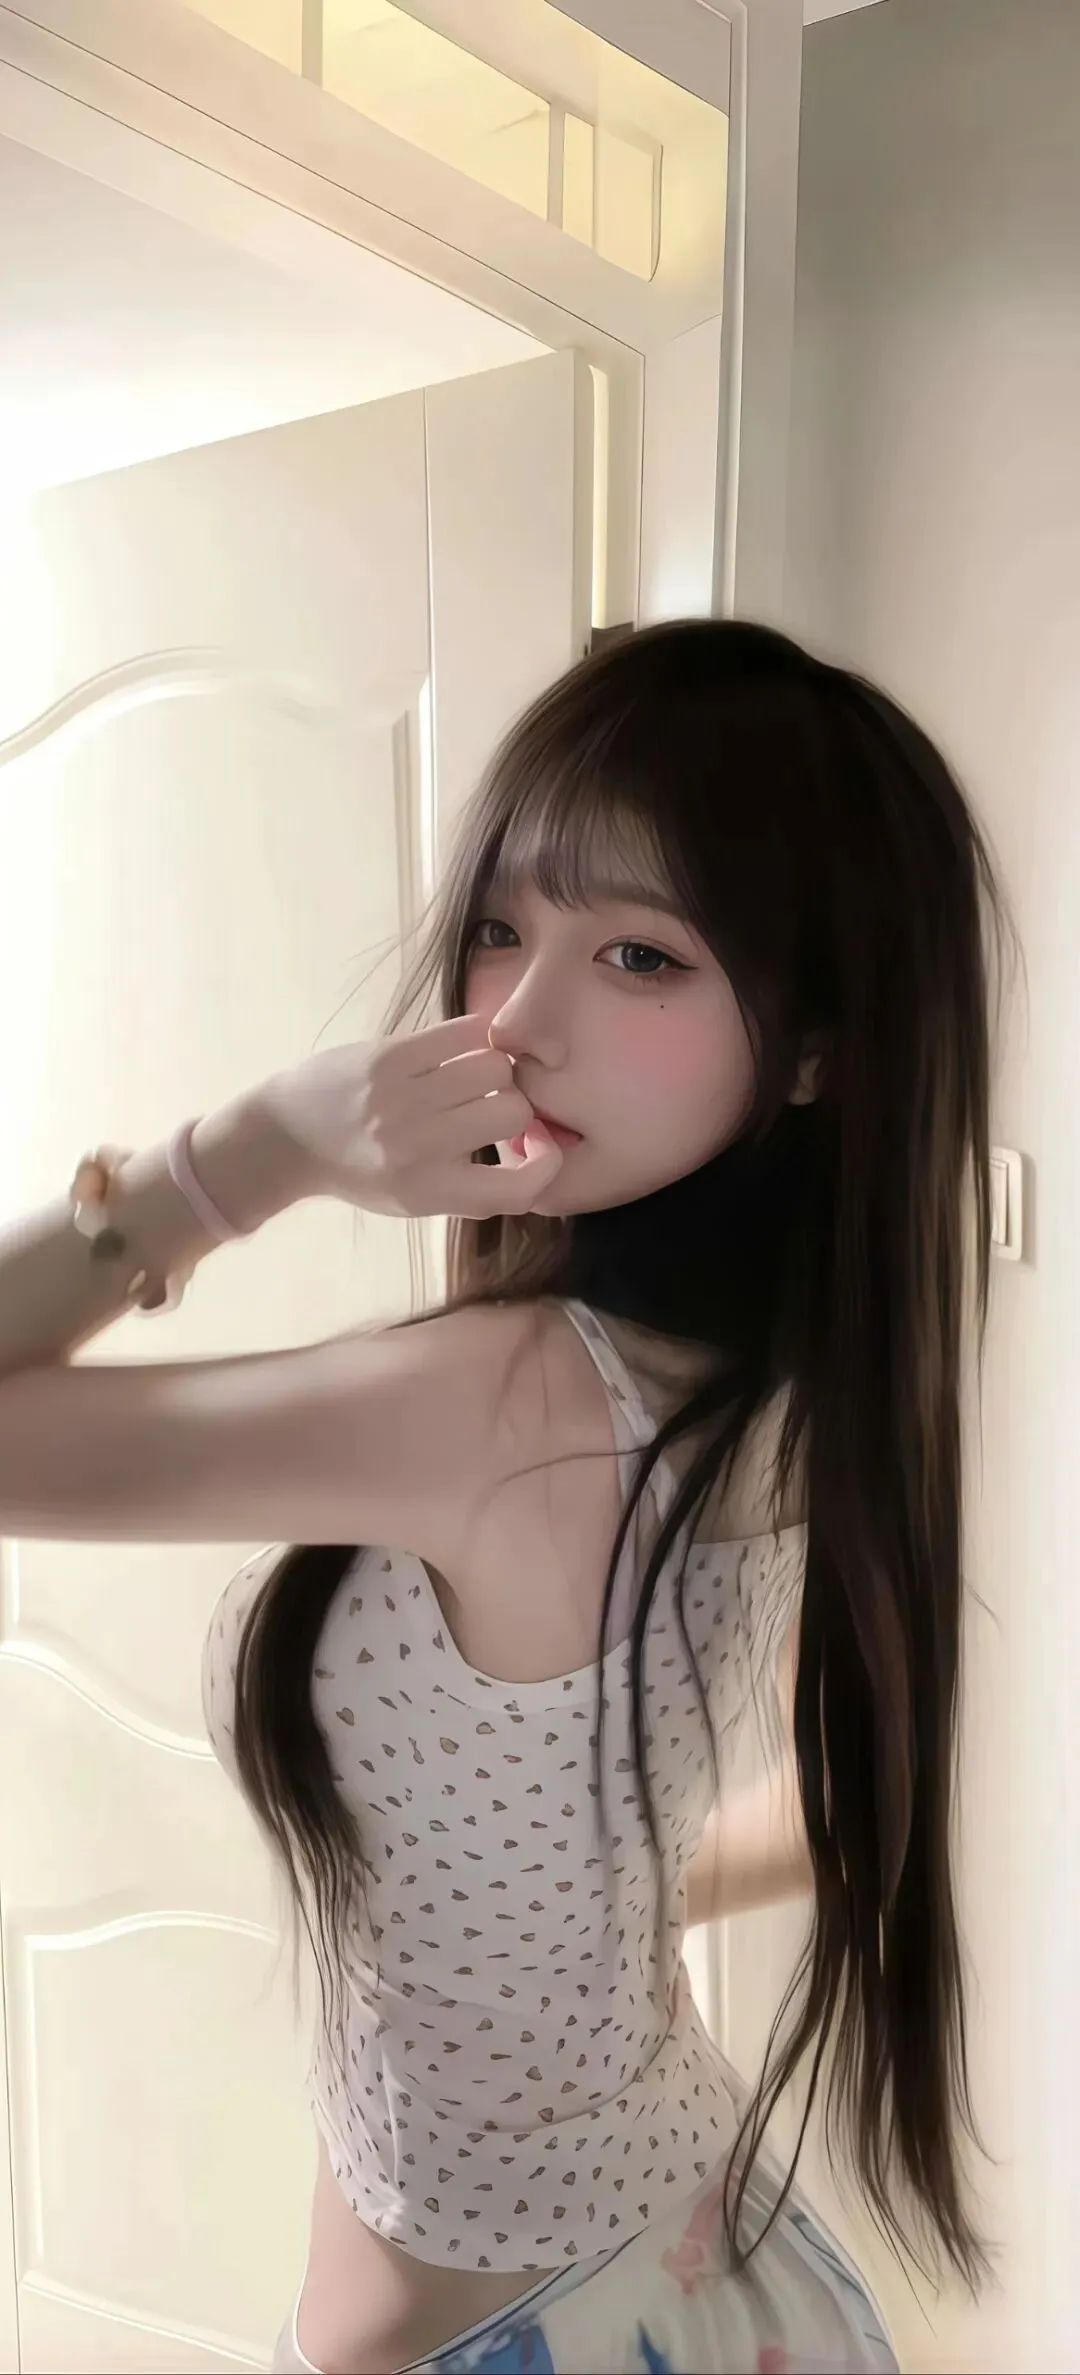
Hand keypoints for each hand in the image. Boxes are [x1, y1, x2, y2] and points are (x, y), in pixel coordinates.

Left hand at [250, 1014, 565, 1219]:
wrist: (286, 1137)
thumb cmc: (358, 1171)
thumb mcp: (414, 1201)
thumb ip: (471, 1189)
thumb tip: (539, 1160)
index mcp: (430, 1193)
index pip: (519, 1188)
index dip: (547, 1166)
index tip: (542, 1148)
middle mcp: (419, 1149)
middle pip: (513, 1111)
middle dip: (514, 1105)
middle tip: (492, 1103)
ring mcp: (402, 1099)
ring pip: (494, 1067)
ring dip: (495, 1068)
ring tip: (473, 1074)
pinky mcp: (389, 1056)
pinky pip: (465, 1032)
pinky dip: (476, 1036)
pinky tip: (467, 1045)